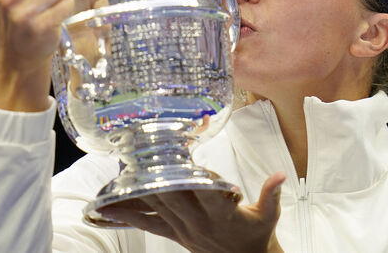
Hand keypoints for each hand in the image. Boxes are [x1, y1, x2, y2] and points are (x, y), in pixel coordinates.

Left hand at [101, 172, 286, 252]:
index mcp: (222, 214)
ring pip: (157, 207)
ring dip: (138, 189)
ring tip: (119, 172)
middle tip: (139, 153)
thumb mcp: (269, 215)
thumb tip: (280, 175)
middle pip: (173, 196)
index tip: (182, 155)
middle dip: (156, 175)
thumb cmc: (256, 234)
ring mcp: (184, 229)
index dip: (193, 174)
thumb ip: (272, 193)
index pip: (205, 192)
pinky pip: (148, 224)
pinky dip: (128, 215)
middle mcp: (199, 222)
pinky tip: (107, 208)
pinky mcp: (175, 235)